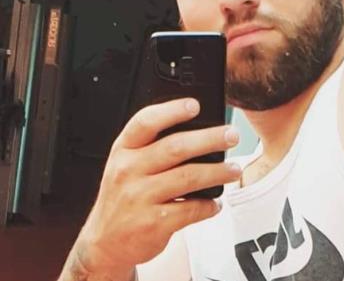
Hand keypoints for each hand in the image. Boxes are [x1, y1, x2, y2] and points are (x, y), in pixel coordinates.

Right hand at [75, 98, 240, 273]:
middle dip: (209, 139)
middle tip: (232, 135)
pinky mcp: (153, 223)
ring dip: (217, 172)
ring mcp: (140, 198)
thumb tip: (200, 130)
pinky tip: (216, 202)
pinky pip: (191, 209)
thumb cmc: (123, 197)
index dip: (171, 111)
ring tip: (234, 169)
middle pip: (175, 147)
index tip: (195, 105)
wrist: (104, 244)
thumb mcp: (126, 166)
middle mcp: (128, 171)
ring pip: (188, 177)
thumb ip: (152, 147)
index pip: (144, 123)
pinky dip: (209, 205)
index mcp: (123, 151)